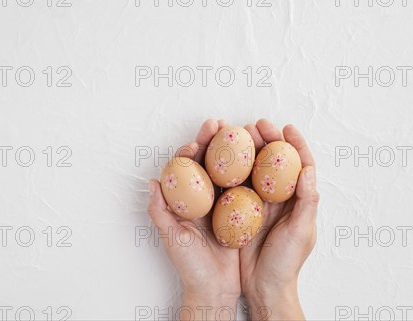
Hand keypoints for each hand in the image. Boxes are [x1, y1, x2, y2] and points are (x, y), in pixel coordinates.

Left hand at [147, 119, 239, 319]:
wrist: (214, 289)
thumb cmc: (190, 266)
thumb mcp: (172, 238)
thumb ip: (160, 211)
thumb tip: (153, 182)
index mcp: (186, 201)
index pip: (187, 169)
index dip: (191, 151)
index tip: (197, 141)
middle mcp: (204, 199)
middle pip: (209, 163)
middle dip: (213, 141)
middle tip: (220, 124)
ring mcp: (223, 204)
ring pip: (229, 170)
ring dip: (235, 151)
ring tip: (242, 132)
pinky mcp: (241, 211)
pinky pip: (246, 187)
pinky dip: (252, 172)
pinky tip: (260, 159)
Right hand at [240, 119, 318, 320]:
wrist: (264, 286)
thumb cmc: (287, 262)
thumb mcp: (302, 232)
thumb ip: (306, 202)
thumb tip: (308, 170)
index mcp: (298, 199)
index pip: (300, 164)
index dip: (295, 143)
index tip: (286, 127)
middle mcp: (279, 197)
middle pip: (274, 161)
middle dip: (266, 139)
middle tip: (254, 125)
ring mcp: (259, 203)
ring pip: (253, 169)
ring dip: (247, 150)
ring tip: (237, 134)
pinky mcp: (240, 210)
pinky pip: (235, 185)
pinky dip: (230, 170)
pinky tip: (221, 159)